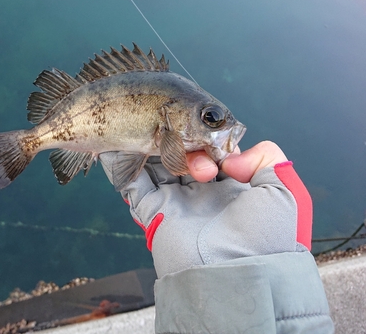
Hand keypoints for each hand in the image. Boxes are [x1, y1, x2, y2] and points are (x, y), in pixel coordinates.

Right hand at [99, 141, 311, 277]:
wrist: (235, 274)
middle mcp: (202, 193)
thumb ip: (268, 159)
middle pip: (183, 156)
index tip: (207, 136)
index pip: (212, 153)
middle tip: (191, 151)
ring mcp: (176, 202)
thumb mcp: (283, 191)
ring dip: (154, 148)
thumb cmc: (263, 235)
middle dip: (184, 145)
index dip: (208, 141)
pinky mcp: (154, 212)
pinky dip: (125, 165)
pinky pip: (134, 184)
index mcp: (231, 188)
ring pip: (158, 165)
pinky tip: (123, 146)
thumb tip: (231, 158)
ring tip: (152, 130)